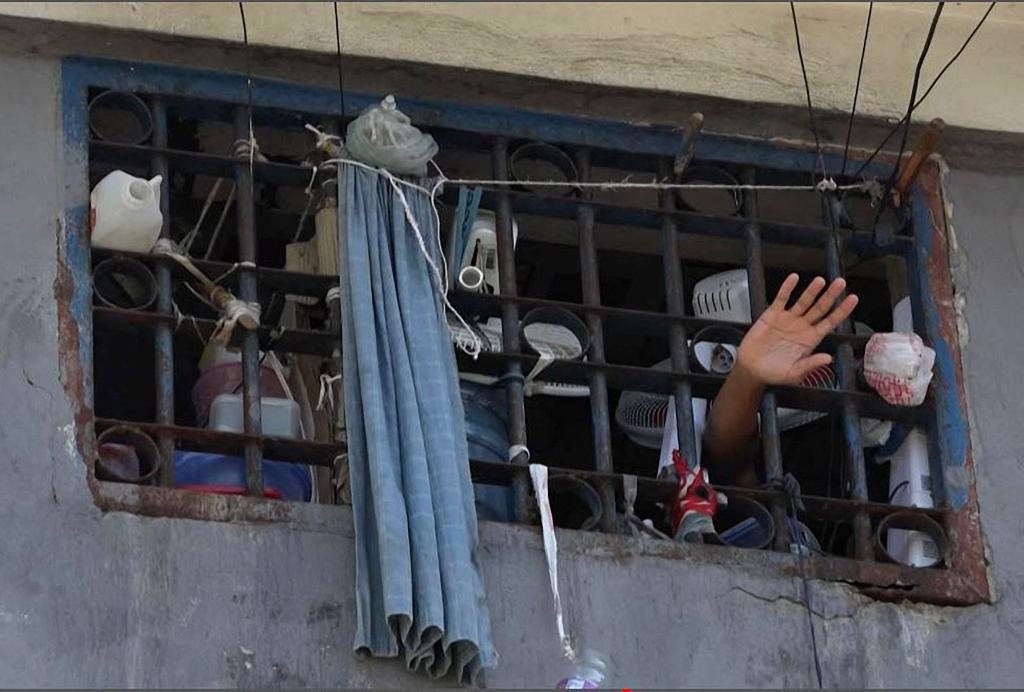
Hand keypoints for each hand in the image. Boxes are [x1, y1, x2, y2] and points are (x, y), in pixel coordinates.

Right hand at [736, 273, 857, 386]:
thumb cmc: (773, 373)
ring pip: (804, 301)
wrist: (752, 369)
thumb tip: (828, 359)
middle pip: (820, 308)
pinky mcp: (772, 315)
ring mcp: (788, 319)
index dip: (842, 311)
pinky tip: (794, 279)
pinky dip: (787, 288)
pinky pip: (782, 299)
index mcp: (810, 339)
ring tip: (820, 281)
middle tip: (840, 283)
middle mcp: (802, 327)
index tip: (852, 299)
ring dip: (812, 290)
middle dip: (831, 295)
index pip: (830, 322)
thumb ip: (810, 365)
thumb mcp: (794, 374)